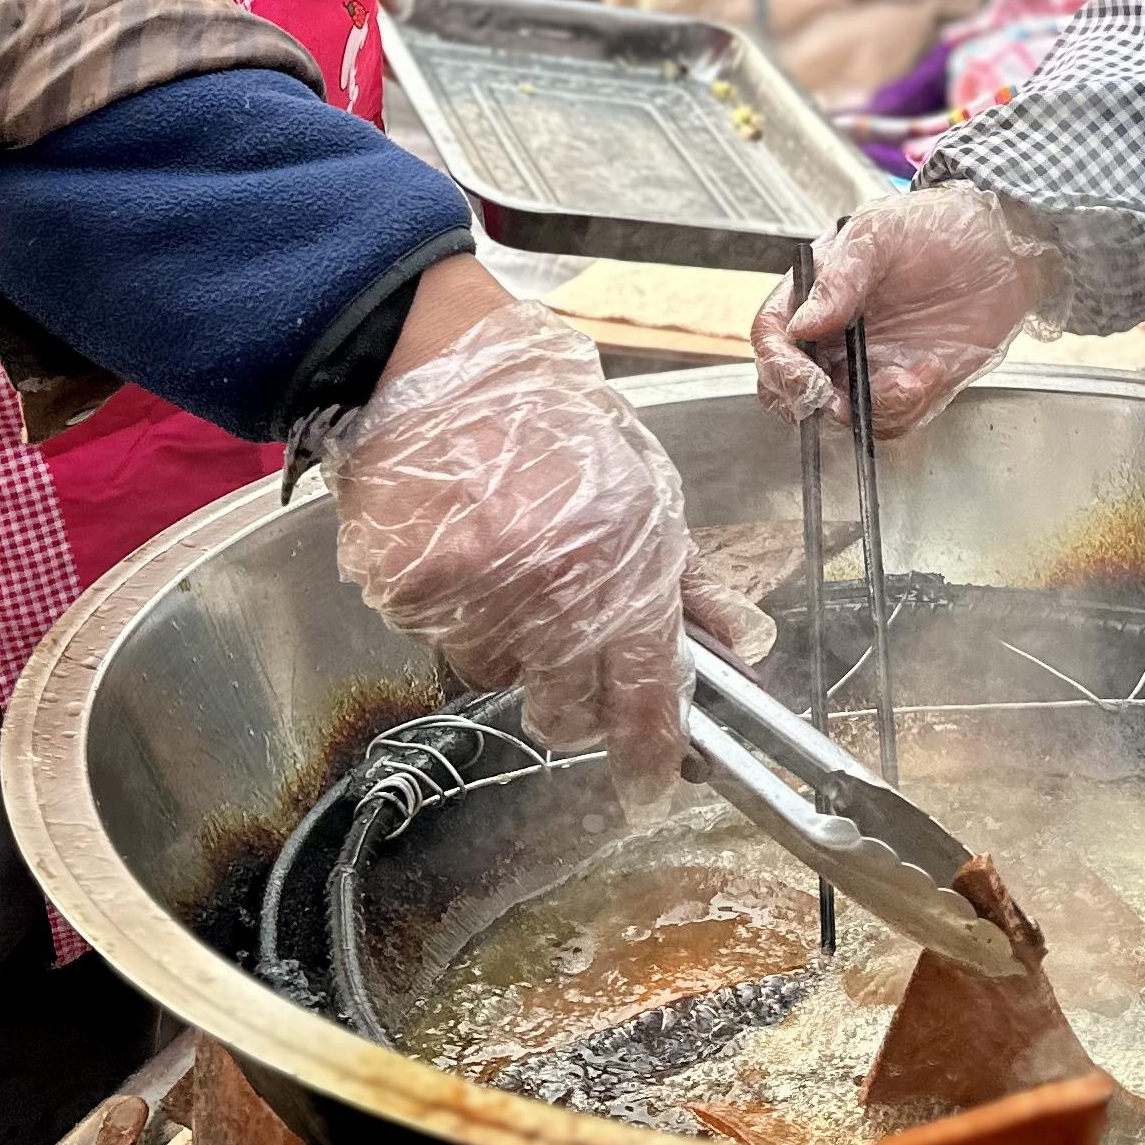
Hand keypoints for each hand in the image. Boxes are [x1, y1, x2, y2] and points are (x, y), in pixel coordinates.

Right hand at [325, 284, 766, 804]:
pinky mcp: (408, 594)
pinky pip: (443, 641)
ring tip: (511, 565)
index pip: (645, 689)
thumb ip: (685, 576)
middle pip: (567, 712)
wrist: (428, 359)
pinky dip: (460, 615)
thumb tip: (737, 643)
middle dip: (577, 703)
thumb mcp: (638, 480)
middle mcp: (545, 588)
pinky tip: (465, 551)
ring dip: (515, 646)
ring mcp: (469, 595)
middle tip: (573, 654)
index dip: (651, 752)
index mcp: (615, 556)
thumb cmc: (542, 410)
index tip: (654, 785)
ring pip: (502, 675)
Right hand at [751, 184, 1055, 438]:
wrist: (1001, 244)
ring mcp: (869, 367)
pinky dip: (906, 406)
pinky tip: (930, 369)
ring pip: (841, 416)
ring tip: (909, 378)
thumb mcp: (880, 233)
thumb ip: (839, 277)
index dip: (779, 365)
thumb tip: (801, 324)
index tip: (804, 379)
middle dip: (810, 403)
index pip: (773, 339)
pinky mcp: (909, 387)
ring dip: (868, 409)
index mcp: (814, 297)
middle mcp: (833, 339)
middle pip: (791, 390)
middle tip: (838, 399)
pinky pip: (891, 419)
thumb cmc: (934, 226)